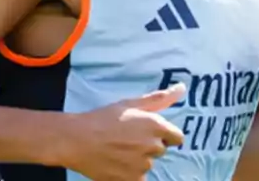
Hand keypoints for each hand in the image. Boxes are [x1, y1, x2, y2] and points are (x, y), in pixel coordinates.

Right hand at [61, 84, 185, 180]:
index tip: (151, 135)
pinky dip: (129, 175)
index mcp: (157, 126)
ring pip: (147, 165)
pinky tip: (116, 164)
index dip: (166, 137)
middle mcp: (153, 146)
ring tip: (118, 152)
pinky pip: (138, 179)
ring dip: (138, 161)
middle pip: (161, 151)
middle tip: (128, 141)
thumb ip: (159, 99)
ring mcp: (141, 165)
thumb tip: (182, 88)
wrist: (76, 140)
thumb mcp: (132, 104)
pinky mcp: (129, 180)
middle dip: (149, 147)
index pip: (177, 138)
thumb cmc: (103, 119)